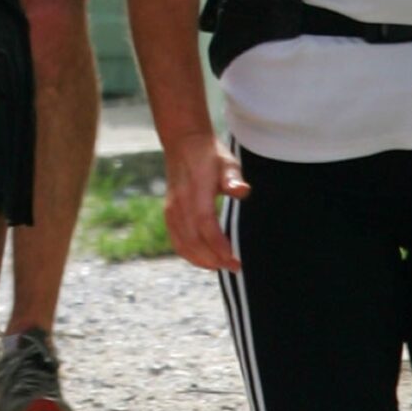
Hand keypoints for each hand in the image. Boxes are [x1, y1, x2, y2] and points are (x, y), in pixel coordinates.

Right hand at [165, 132, 249, 271]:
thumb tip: (242, 191)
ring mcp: (172, 208)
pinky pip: (176, 239)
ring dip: (201, 260)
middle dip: (213, 259)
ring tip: (221, 266)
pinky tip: (204, 260)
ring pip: (182, 243)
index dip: (219, 246)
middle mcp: (180, 203)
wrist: (184, 142)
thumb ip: (233, 178)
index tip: (234, 260)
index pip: (205, 225)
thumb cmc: (210, 154)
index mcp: (195, 191)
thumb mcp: (227, 162)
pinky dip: (188, 254)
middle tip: (234, 268)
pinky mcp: (169, 212)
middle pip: (193, 240)